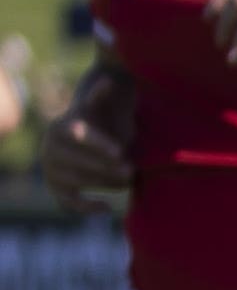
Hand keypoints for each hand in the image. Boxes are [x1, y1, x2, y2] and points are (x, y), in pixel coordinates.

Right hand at [41, 72, 136, 208]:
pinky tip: (106, 208)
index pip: (78, 136)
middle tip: (132, 170)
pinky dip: (84, 207)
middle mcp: (51, 148)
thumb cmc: (104, 121)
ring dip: (104, 182)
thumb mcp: (104, 106)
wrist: (90, 142)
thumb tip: (108, 81)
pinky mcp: (57, 188)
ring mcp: (52, 168)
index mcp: (62, 126)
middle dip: (106, 167)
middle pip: (78, 161)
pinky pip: (67, 202)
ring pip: (77, 180)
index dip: (98, 144)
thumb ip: (104, 96)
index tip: (120, 151)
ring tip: (129, 180)